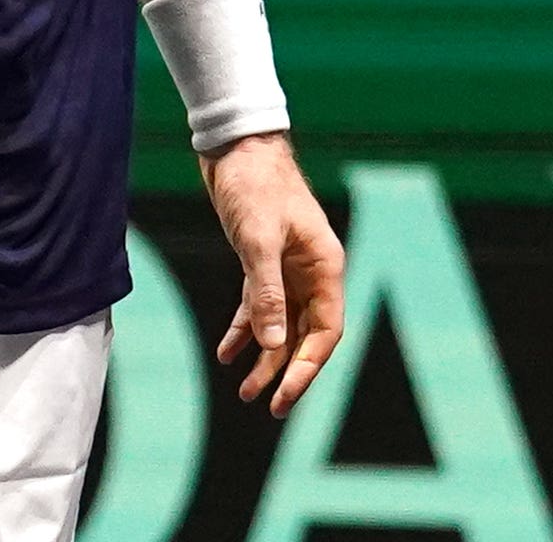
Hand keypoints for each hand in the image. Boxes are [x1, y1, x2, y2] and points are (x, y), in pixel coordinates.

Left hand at [204, 133, 344, 417]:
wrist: (235, 145)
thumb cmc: (255, 184)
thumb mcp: (259, 240)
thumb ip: (267, 293)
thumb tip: (271, 346)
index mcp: (325, 266)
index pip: (326, 331)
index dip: (307, 367)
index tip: (284, 396)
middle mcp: (312, 271)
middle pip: (306, 334)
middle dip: (287, 371)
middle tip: (269, 407)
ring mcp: (288, 267)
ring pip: (281, 325)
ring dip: (264, 357)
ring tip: (245, 392)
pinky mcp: (262, 260)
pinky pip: (259, 306)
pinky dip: (244, 330)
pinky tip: (226, 353)